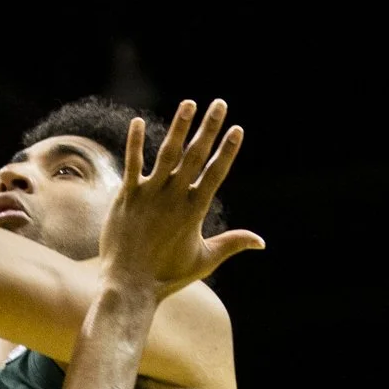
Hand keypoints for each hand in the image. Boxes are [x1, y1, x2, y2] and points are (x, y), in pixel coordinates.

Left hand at [98, 100, 263, 296]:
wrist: (129, 285)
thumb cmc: (168, 275)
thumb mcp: (205, 260)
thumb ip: (232, 243)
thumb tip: (262, 242)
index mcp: (195, 210)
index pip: (216, 173)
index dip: (227, 150)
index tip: (237, 128)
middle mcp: (174, 197)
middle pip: (196, 156)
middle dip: (209, 128)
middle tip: (220, 103)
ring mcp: (150, 195)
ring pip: (167, 154)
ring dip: (179, 127)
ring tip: (189, 103)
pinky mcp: (127, 197)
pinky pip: (132, 164)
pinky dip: (135, 143)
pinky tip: (137, 121)